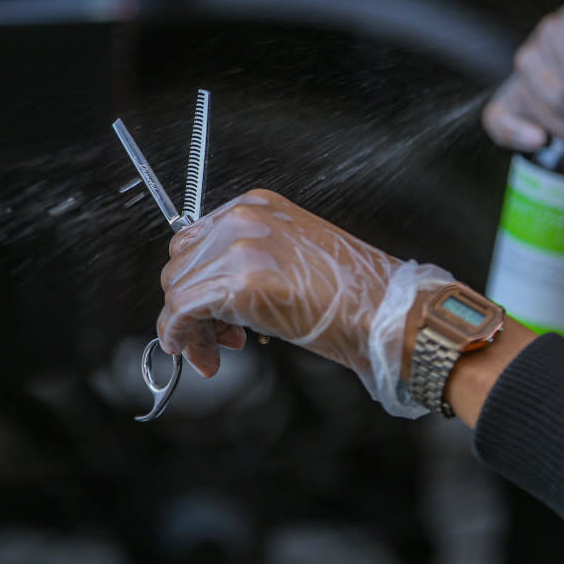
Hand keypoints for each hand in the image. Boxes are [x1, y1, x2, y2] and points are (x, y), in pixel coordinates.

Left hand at [158, 188, 452, 416]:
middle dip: (191, 306)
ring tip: (219, 353)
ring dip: (190, 328)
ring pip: (177, 288)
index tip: (211, 312)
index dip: (197, 281)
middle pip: (181, 263)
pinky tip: (201, 357)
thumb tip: (214, 294)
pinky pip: (180, 311)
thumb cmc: (355, 295)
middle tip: (221, 339)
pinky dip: (180, 337)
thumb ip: (250, 261)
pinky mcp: (237, 284)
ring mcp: (238, 247)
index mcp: (257, 205)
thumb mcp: (294, 258)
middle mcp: (242, 218)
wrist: (387, 312)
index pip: (196, 239)